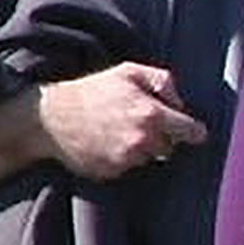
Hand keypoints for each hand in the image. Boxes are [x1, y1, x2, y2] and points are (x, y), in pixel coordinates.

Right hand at [34, 62, 201, 183]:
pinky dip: (122, 158)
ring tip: (118, 131)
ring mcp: (127, 160)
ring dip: (142, 148)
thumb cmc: (91, 90)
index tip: (193, 130)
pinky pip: (128, 167)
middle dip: (162, 137)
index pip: (192, 132)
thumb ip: (164, 81)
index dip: (194, 130)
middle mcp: (143, 142)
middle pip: (170, 147)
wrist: (49, 118)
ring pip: (149, 158)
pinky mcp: (111, 172)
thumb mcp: (129, 72)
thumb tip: (181, 103)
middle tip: (140, 123)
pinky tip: (106, 142)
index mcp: (152, 116)